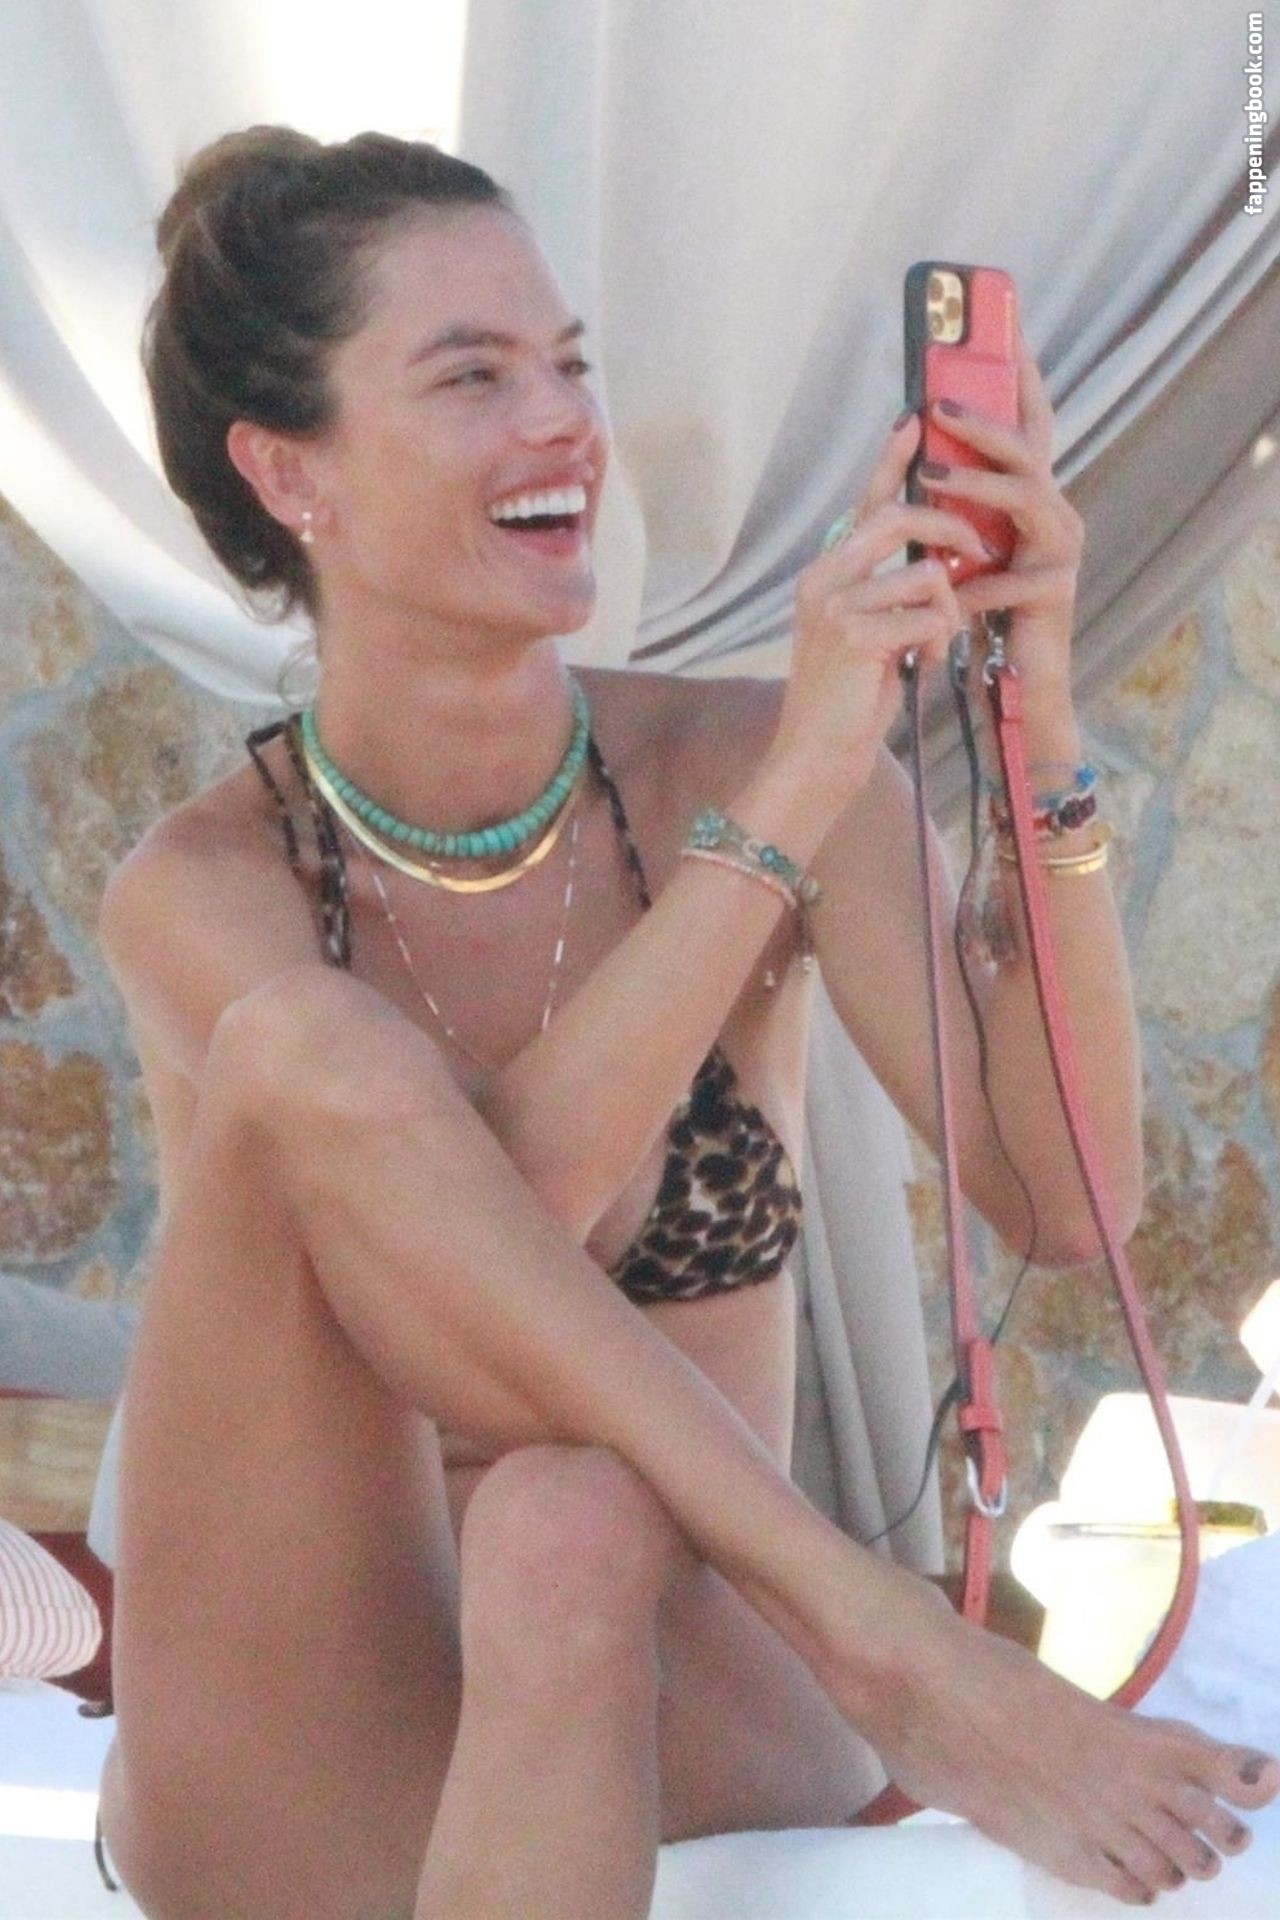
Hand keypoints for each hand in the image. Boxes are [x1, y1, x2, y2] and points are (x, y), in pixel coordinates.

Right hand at [776, 412, 991, 796]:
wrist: (817, 755)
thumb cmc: (848, 700)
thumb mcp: (867, 633)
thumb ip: (887, 591)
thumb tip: (935, 560)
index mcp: (825, 573)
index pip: (864, 502)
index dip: (892, 461)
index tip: (915, 422)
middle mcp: (822, 579)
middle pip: (898, 518)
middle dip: (950, 529)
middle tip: (980, 550)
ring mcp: (834, 605)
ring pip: (924, 574)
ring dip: (944, 612)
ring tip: (929, 645)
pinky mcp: (853, 635)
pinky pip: (926, 614)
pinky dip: (936, 639)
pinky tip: (920, 664)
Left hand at [917, 326, 1083, 715]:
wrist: (1015, 683)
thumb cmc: (982, 615)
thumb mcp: (959, 549)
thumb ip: (950, 503)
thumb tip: (912, 442)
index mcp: (1031, 499)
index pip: (1030, 426)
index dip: (1023, 378)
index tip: (1009, 326)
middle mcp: (1055, 514)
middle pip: (1028, 449)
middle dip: (984, 419)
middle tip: (938, 399)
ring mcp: (1063, 551)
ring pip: (1027, 496)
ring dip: (976, 481)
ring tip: (930, 472)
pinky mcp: (1058, 592)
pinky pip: (1009, 577)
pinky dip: (972, 585)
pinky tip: (943, 595)